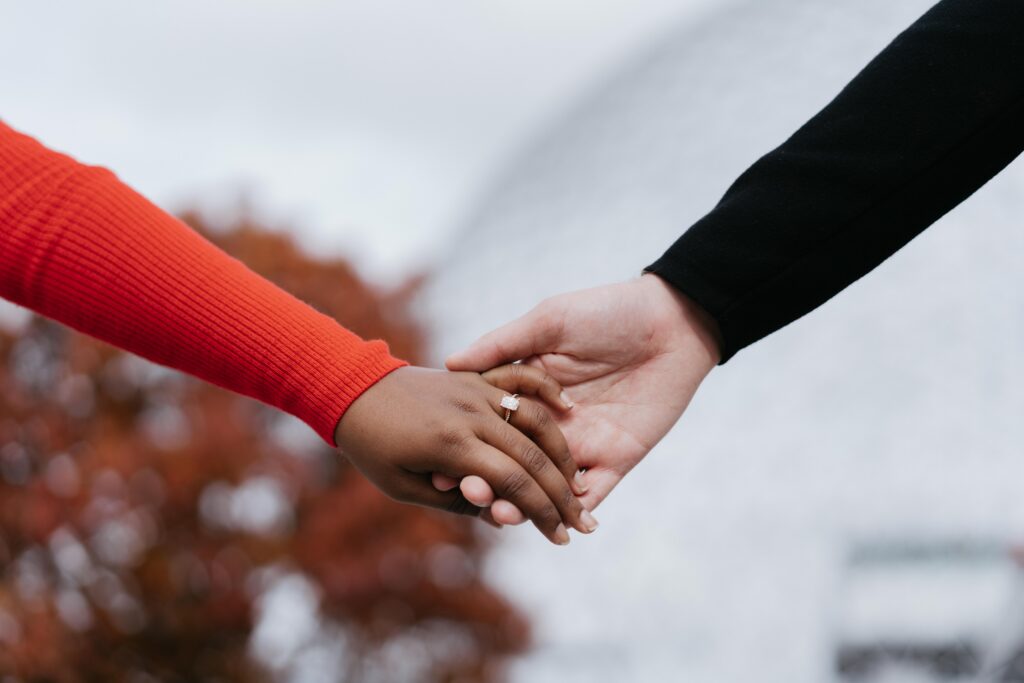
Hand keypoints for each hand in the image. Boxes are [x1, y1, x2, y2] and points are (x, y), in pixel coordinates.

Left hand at [334, 365, 597, 543]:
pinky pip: (521, 378)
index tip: (561, 537)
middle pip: (531, 456)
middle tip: (583, 522)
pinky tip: (570, 409)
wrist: (351, 389)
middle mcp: (469, 415)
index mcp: (450, 445)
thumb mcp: (405, 487)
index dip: (541, 513)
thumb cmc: (371, 447)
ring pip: (535, 420)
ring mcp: (475, 390)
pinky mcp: (476, 376)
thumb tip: (502, 516)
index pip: (512, 483)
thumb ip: (455, 502)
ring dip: (563, 452)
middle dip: (562, 494)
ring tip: (579, 482)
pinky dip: (547, 391)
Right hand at [443, 274, 719, 523]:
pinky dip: (578, 511)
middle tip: (468, 493)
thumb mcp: (549, 321)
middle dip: (489, 484)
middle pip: (513, 464)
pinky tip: (558, 523)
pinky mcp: (618, 457)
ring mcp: (583, 444)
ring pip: (548, 486)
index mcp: (528, 394)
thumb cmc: (608, 311)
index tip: (440, 464)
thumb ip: (504, 345)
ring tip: (504, 513)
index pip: (491, 429)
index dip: (466, 447)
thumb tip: (450, 363)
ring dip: (525, 505)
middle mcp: (551, 425)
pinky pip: (596, 492)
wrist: (672, 320)